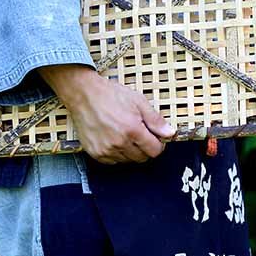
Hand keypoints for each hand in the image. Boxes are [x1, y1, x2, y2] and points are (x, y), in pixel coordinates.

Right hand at [39, 65, 174, 163]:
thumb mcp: (138, 101)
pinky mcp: (95, 153)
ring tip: (124, 133)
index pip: (155, 151)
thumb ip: (155, 120)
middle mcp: (119, 143)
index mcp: (132, 129)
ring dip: (131, 151)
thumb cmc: (111, 95)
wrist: (84, 94)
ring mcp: (106, 150)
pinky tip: (114, 138)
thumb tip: (170, 133)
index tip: (155, 137)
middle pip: (142, 158)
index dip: (158, 144)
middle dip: (145, 147)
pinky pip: (113, 161)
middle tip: (139, 132)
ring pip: (128, 160)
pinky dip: (117, 153)